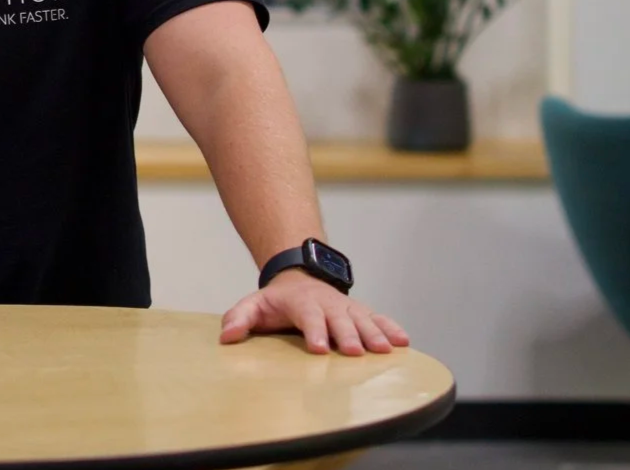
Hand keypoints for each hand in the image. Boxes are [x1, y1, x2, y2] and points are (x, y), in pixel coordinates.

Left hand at [219, 270, 409, 356]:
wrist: (300, 277)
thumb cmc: (276, 301)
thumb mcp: (254, 305)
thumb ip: (239, 319)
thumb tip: (226, 337)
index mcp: (302, 304)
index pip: (308, 318)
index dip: (314, 332)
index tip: (319, 349)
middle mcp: (328, 305)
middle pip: (339, 320)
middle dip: (348, 335)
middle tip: (354, 352)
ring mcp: (346, 307)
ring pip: (362, 319)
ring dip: (374, 334)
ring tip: (385, 351)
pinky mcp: (360, 312)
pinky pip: (378, 318)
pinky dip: (390, 328)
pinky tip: (403, 342)